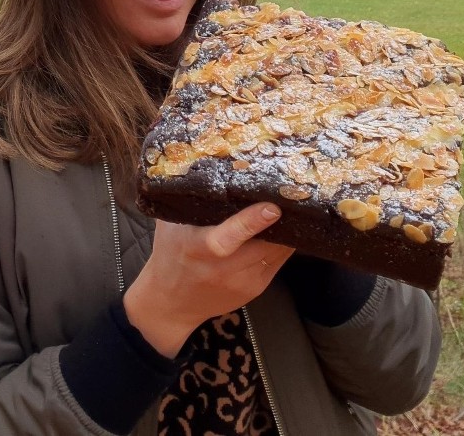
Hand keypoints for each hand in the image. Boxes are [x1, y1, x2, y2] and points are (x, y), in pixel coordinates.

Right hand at [123, 202, 293, 357]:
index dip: (250, 223)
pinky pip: (278, 260)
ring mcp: (241, 282)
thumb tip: (209, 161)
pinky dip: (284, 242)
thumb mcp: (170, 224)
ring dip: (288, 229)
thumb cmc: (170, 253)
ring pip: (277, 252)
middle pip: (262, 245)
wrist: (172, 302)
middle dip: (282, 221)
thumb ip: (189, 198)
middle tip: (292, 193)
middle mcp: (221, 269)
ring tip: (294, 204)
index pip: (225, 240)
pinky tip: (285, 226)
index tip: (272, 208)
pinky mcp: (255, 288)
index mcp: (196, 248)